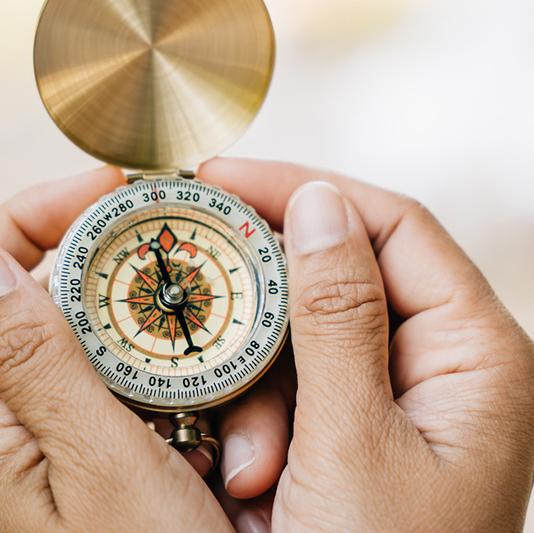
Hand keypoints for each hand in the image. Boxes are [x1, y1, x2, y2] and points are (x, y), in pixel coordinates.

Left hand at [0, 168, 231, 531]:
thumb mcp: (99, 471)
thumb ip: (34, 367)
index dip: (30, 215)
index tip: (110, 194)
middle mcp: (5, 423)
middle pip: (29, 296)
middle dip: (106, 260)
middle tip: (176, 246)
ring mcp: (48, 436)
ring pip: (86, 336)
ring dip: (154, 325)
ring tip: (220, 340)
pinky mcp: (90, 451)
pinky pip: (120, 379)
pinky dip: (167, 364)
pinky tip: (218, 389)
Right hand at [197, 158, 533, 530]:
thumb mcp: (358, 445)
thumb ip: (339, 318)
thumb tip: (318, 208)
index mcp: (474, 354)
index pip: (391, 224)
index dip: (307, 189)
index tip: (225, 178)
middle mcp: (437, 366)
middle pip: (341, 275)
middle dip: (265, 306)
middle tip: (202, 303)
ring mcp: (391, 400)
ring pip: (304, 341)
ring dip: (258, 388)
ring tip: (247, 462)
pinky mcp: (349, 432)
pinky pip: (291, 390)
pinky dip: (258, 421)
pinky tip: (249, 474)